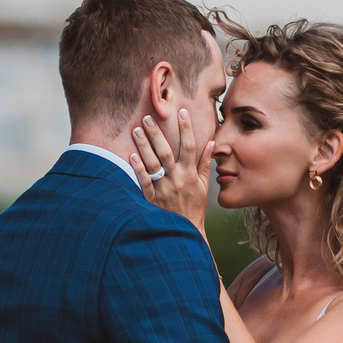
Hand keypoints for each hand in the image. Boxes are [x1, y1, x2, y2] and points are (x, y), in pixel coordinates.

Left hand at [128, 107, 209, 225]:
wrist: (185, 230)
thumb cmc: (194, 205)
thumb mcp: (203, 185)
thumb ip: (205, 162)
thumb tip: (211, 142)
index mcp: (191, 174)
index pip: (190, 147)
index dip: (186, 129)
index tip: (182, 111)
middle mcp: (177, 179)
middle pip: (166, 152)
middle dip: (157, 134)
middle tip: (148, 118)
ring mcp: (164, 188)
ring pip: (153, 164)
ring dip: (144, 146)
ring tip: (136, 130)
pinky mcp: (152, 198)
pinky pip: (144, 180)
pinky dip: (137, 168)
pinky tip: (131, 155)